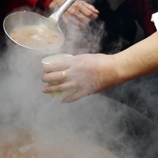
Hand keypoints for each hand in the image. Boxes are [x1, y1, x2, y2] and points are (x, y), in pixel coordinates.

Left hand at [42, 33, 157, 102]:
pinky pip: (73, 97)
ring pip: (61, 87)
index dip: (47, 68)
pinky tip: (62, 101)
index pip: (55, 65)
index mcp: (74, 61)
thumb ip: (76, 62)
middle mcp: (74, 72)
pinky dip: (67, 99)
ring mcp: (79, 82)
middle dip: (46, 78)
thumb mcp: (85, 57)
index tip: (44, 69)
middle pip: (55, 76)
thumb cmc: (102, 61)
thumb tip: (68, 64)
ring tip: (44, 90)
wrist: (114, 69)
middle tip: (43, 80)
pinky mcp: (85, 91)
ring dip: (51, 89)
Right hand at [48, 0, 98, 28]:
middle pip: (86, 20)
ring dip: (85, 24)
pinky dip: (79, 27)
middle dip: (90, 20)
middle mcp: (73, 11)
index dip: (94, 16)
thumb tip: (97, 12)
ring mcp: (70, 17)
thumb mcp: (81, 2)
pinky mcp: (67, 21)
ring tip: (86, 21)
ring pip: (81, 25)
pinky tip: (81, 24)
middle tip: (91, 18)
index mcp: (78, 5)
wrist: (61, 3)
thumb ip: (90, 7)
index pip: (89, 13)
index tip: (96, 16)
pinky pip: (75, 27)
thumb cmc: (72, 2)